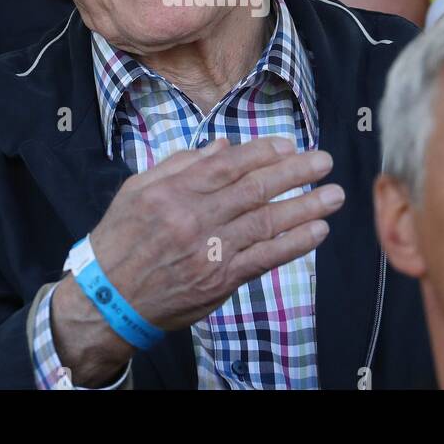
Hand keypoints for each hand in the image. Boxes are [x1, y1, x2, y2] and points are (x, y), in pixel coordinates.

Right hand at [50, 137, 340, 383]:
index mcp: (173, 191)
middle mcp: (194, 218)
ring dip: (306, 207)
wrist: (108, 298)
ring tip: (335, 195)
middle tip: (325, 162)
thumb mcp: (137, 191)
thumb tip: (222, 146)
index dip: (263, 153)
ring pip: (266, 222)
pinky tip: (318, 231)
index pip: (228, 165)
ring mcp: (210, 251)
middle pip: (254, 189)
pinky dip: (294, 244)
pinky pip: (265, 258)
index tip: (290, 144)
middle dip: (295, 173)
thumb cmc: (121, 239)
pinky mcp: (220, 280)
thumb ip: (180, 165)